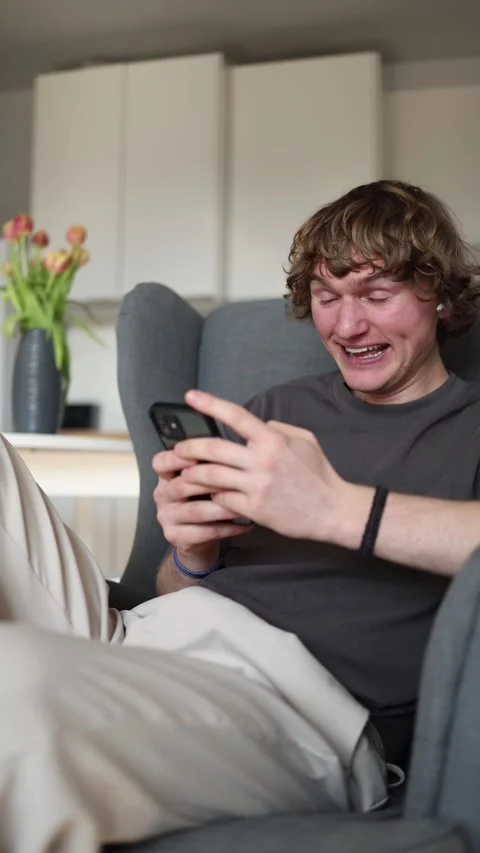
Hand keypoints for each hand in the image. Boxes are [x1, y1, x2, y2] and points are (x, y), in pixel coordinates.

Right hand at [152, 446, 252, 568]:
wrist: (198, 538)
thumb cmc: (204, 501)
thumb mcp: (201, 481)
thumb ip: (207, 465)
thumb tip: (231, 448)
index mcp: (166, 477)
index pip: (161, 463)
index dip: (177, 458)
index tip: (199, 456)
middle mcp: (162, 495)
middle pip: (182, 485)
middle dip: (212, 482)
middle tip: (237, 480)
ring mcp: (166, 517)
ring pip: (196, 510)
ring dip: (223, 507)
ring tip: (244, 503)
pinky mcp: (175, 536)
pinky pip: (204, 532)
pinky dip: (227, 528)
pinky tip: (244, 523)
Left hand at [173, 389, 349, 542]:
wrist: (333, 511)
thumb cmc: (319, 475)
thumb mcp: (305, 441)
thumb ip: (278, 429)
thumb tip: (258, 423)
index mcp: (274, 440)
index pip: (235, 416)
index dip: (210, 404)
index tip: (191, 396)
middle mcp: (263, 460)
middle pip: (213, 448)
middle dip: (189, 447)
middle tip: (178, 449)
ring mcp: (257, 486)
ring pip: (211, 476)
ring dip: (193, 474)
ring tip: (186, 474)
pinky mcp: (255, 509)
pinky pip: (222, 500)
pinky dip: (213, 496)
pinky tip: (210, 495)